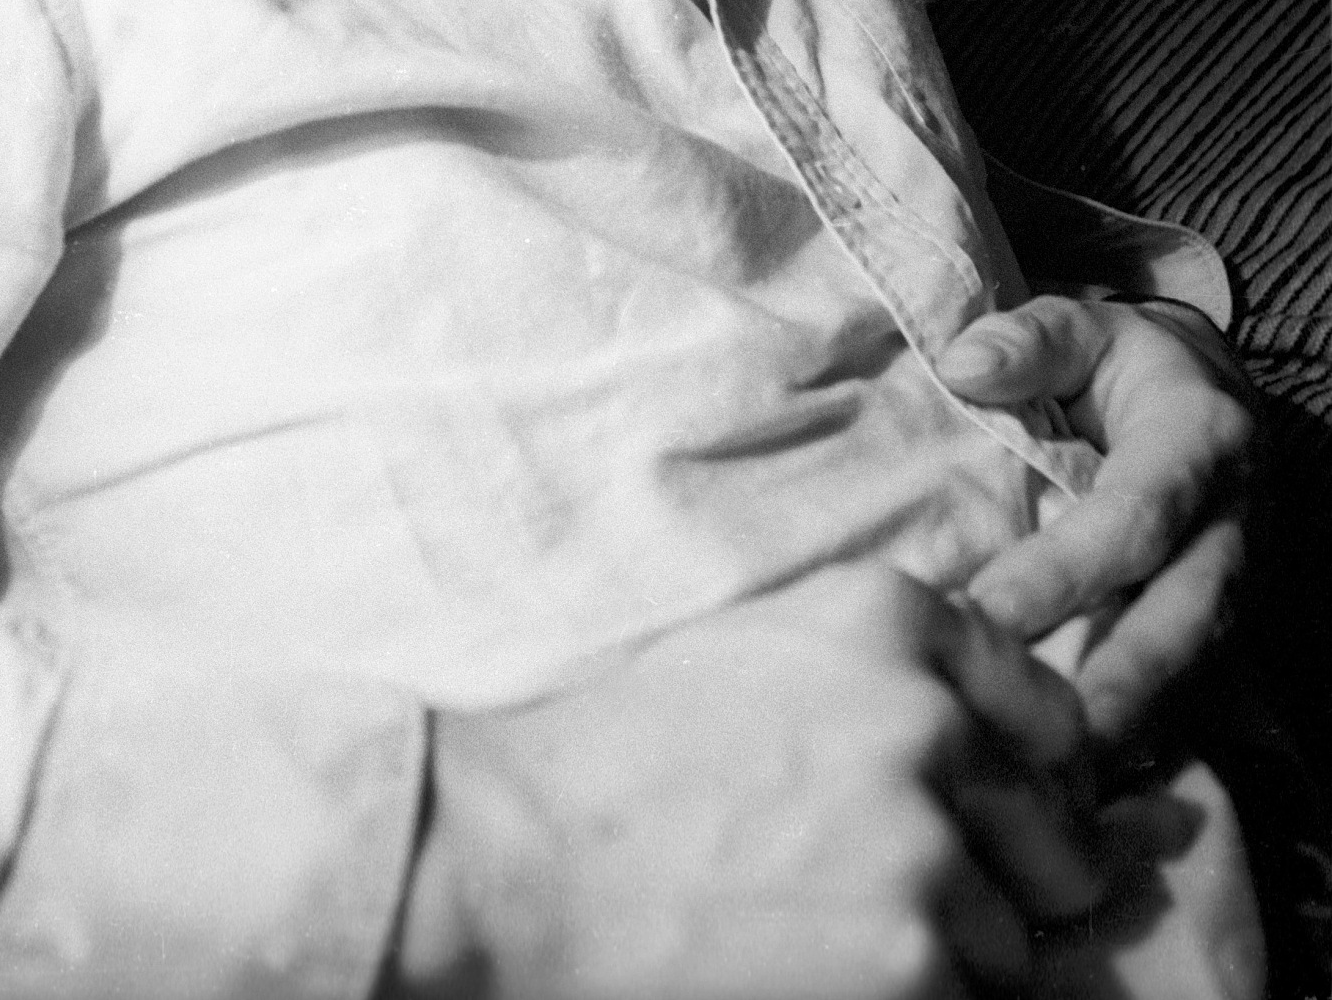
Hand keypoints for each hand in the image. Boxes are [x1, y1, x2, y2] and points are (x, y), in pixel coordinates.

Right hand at [390, 566, 1102, 999]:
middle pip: (1059, 829)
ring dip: (961, 954)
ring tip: (846, 935)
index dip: (1030, 774)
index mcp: (894, 618)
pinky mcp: (911, 958)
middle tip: (913, 895)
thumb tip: (1021, 737)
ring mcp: (927, 840)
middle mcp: (930, 715)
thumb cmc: (633, 749)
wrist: (524, 853)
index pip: (1054, 709)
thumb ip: (896, 667)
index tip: (987, 810)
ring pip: (1020, 934)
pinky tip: (831, 975)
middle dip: (1010, 876)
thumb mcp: (773, 645)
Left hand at [937, 295, 1254, 742]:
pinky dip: (1142, 739)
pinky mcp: (1225, 631)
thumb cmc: (1126, 365)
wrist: (1212, 393)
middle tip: (1032, 732)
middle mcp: (1233, 527)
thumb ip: (1029, 341)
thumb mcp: (1085, 325)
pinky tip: (1078, 782)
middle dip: (1112, 685)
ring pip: (1193, 675)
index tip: (982, 614)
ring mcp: (1237, 588)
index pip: (1132, 519)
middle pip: (1181, 621)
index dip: (1061, 574)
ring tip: (1050, 776)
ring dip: (1128, 728)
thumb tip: (962, 368)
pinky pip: (1193, 697)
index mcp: (1200, 443)